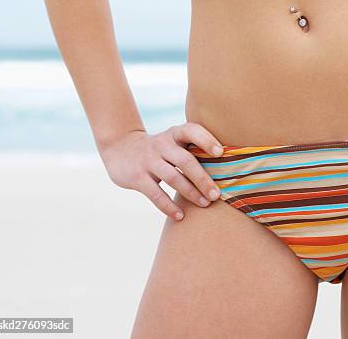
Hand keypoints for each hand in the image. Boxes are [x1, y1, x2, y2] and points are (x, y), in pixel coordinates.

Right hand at [99, 123, 223, 220]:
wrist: (120, 149)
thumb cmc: (160, 148)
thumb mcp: (173, 141)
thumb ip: (193, 148)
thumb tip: (228, 166)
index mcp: (174, 134)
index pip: (191, 130)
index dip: (206, 140)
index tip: (220, 152)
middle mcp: (161, 144)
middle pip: (186, 160)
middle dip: (203, 178)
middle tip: (217, 194)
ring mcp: (148, 160)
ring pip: (173, 178)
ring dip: (191, 193)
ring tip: (205, 204)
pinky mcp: (137, 177)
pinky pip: (155, 194)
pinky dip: (168, 206)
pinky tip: (180, 216)